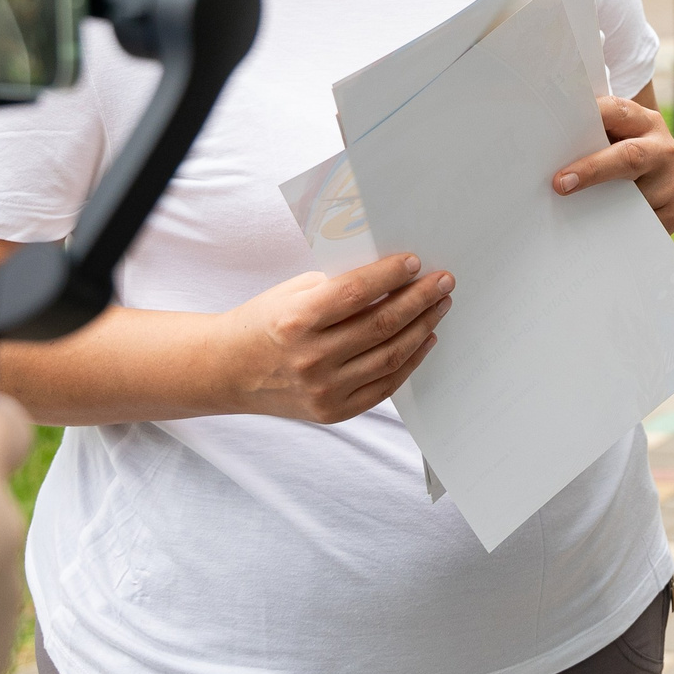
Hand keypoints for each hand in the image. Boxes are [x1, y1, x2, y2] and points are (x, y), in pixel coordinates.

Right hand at [223, 254, 452, 422]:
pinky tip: (424, 338)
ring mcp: (323, 390)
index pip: (356, 292)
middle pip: (381, 324)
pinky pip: (384, 386)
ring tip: (439, 306)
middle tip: (444, 281)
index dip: (390, 275)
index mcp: (296, 320)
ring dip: (422, 327)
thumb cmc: (266, 322)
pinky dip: (410, 361)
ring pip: (390, 356)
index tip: (415, 262)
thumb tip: (393, 273)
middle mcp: (311, 358)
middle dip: (420, 299)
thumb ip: (338, 286)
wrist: (229, 371)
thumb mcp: (293, 293)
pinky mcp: (333, 411)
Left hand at [555, 95, 673, 233]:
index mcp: (644, 121)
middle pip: (630, 156)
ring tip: (575, 213)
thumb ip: (593, 134)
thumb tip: (548, 148)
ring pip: (636, 196)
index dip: (588, 123)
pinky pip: (643, 223)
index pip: (616, 113)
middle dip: (593, 169)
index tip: (561, 139)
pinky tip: (600, 230)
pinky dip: (619, 227)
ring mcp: (673, 181)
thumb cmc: (628, 150)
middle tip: (560, 184)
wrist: (667, 172)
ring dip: (604, 206)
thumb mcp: (617, 134)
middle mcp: (663, 149)